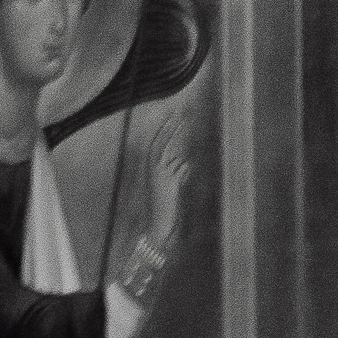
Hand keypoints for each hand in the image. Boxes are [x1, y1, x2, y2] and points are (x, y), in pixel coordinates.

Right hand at [147, 117, 192, 246]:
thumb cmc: (163, 208)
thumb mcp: (171, 188)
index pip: (157, 143)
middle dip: (171, 127)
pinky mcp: (169, 181)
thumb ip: (177, 174)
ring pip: (173, 155)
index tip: (172, 117)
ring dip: (179, 150)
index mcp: (150, 169)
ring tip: (181, 142)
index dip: (164, 130)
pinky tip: (181, 176)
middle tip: (180, 112)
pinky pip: (181, 169)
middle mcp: (153, 169)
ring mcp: (161, 174)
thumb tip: (187, 164)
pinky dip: (184, 171)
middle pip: (163, 142)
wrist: (157, 225)